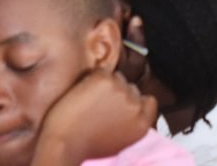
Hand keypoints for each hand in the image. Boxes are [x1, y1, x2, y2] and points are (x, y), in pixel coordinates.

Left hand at [38, 70, 156, 162]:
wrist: (67, 142)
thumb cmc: (88, 144)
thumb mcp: (122, 140)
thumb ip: (132, 123)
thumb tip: (131, 111)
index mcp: (142, 124)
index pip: (149, 101)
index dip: (136, 100)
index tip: (124, 101)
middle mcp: (135, 106)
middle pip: (130, 87)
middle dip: (118, 91)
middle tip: (101, 102)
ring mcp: (120, 90)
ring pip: (116, 76)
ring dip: (105, 84)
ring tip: (90, 100)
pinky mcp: (104, 79)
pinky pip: (100, 71)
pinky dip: (91, 78)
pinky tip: (83, 93)